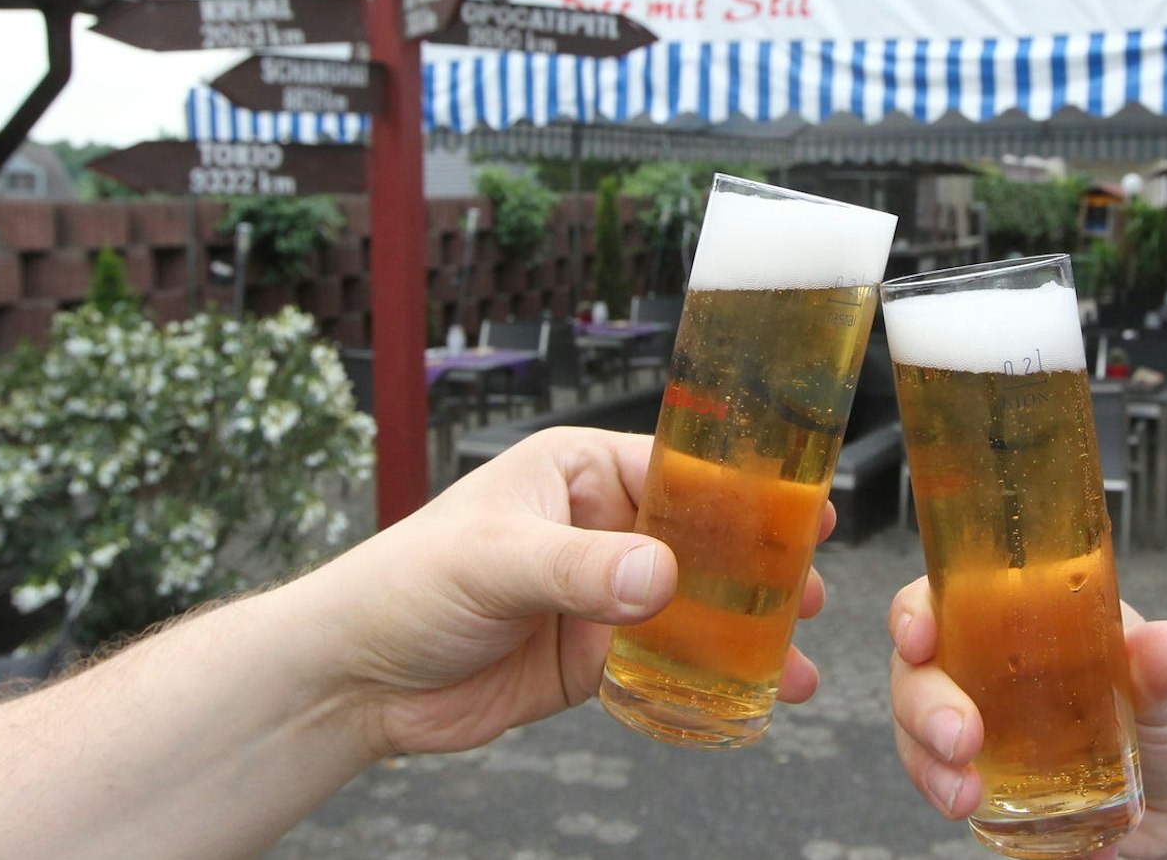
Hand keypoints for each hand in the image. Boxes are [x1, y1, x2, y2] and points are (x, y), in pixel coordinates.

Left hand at [299, 427, 828, 758]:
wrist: (355, 678)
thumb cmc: (405, 584)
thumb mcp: (496, 560)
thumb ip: (581, 568)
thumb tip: (661, 576)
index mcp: (580, 472)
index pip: (681, 469)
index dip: (745, 492)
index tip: (803, 513)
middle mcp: (601, 528)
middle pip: (703, 542)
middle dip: (761, 569)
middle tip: (811, 593)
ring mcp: (601, 596)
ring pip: (694, 609)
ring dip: (746, 633)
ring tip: (798, 660)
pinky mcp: (594, 658)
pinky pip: (667, 664)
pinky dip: (709, 680)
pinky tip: (750, 697)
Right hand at [888, 578, 1166, 858]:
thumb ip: (1163, 666)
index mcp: (1021, 621)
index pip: (945, 599)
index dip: (914, 613)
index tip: (919, 639)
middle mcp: (988, 671)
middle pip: (918, 674)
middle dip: (922, 706)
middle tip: (960, 742)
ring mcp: (985, 732)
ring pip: (918, 738)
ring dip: (928, 768)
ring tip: (966, 798)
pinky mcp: (992, 788)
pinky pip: (952, 793)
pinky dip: (963, 810)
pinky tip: (1008, 828)